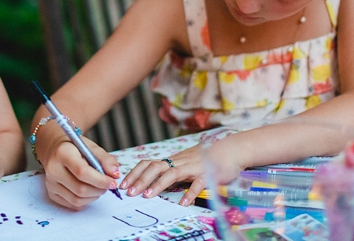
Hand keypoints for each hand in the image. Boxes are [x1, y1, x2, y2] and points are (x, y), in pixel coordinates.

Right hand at [42, 137, 119, 209]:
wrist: (55, 149)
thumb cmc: (75, 148)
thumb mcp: (92, 147)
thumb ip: (106, 160)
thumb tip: (115, 175)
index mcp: (63, 153)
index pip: (82, 172)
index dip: (100, 180)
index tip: (112, 182)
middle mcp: (53, 169)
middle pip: (80, 189)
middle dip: (99, 190)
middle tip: (107, 185)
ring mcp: (51, 183)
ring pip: (77, 200)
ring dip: (93, 196)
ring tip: (98, 187)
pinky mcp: (51, 193)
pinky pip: (72, 205)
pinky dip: (85, 201)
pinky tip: (88, 191)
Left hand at [119, 139, 243, 205]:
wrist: (229, 150)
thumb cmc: (205, 159)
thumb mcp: (184, 164)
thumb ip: (170, 172)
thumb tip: (152, 182)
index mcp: (172, 161)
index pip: (148, 164)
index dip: (134, 173)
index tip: (124, 185)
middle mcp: (179, 162)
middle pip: (155, 167)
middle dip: (140, 179)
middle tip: (129, 192)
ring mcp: (193, 167)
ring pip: (172, 173)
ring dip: (158, 184)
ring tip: (147, 196)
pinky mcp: (207, 174)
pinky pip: (197, 183)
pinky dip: (190, 193)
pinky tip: (183, 202)